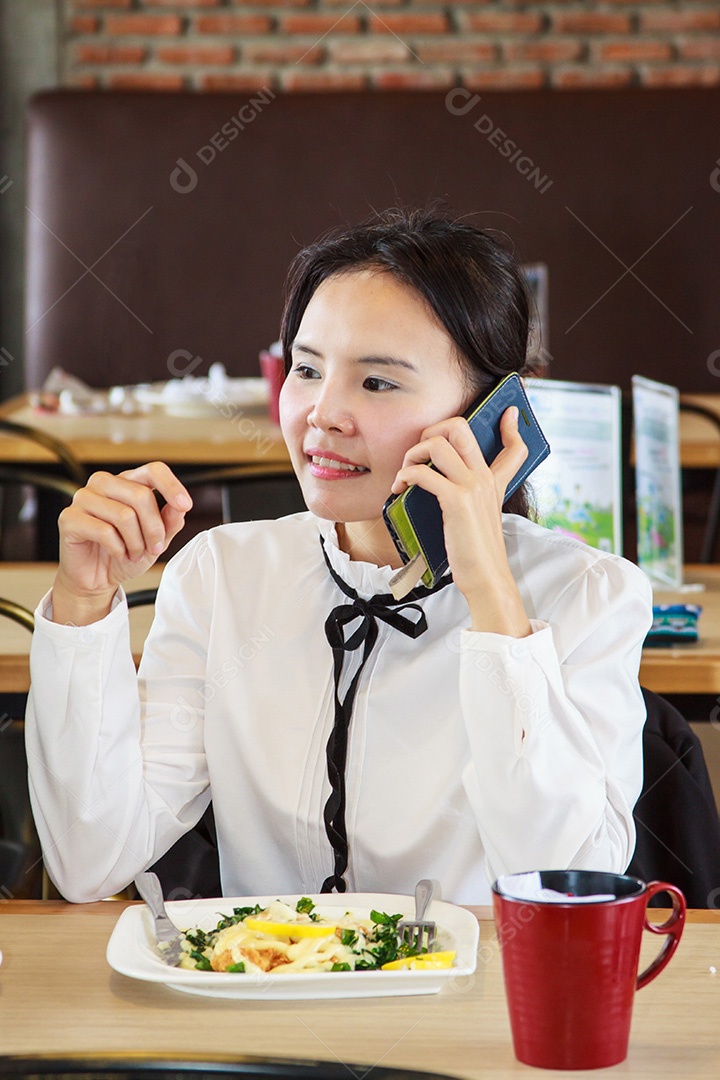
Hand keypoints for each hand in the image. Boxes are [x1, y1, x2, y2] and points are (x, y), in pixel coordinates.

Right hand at [52, 462, 192, 624]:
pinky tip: (117, 554)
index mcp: (127, 482)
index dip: (171, 486)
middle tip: (153, 548)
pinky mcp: (69, 517)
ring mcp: (84, 498)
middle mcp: (104, 483)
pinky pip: (104, 531)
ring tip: (133, 553)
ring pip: (124, 515)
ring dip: (136, 543)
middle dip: (154, 529)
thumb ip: (169, 522)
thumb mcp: (156, 540)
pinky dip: (118, 549)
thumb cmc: (125, 554)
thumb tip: (181, 507)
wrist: (96, 578)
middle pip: (141, 495)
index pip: (153, 470)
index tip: (185, 505)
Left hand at [391, 407, 531, 635]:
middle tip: (418, 453)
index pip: (514, 447)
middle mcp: (485, 479)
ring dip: (412, 454)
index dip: (513, 427)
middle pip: (461, 428)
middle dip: (431, 430)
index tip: (510, 413)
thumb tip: (441, 488)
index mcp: (494, 483)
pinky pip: (424, 472)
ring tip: (404, 474)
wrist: (485, 578)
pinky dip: (406, 475)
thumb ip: (469, 500)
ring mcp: (473, 487)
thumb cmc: (475, 552)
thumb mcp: (479, 520)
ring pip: (437, 444)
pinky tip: (400, 489)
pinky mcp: (457, 500)